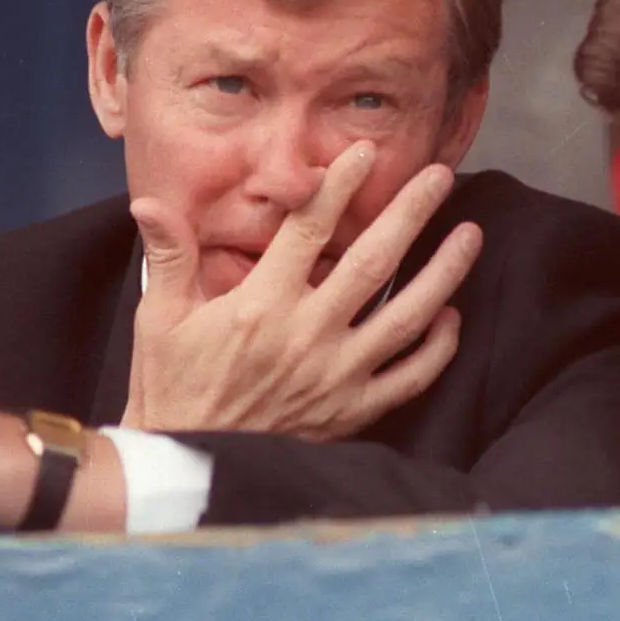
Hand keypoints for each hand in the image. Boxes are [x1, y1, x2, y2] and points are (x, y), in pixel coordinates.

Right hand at [122, 142, 482, 438]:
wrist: (189, 468)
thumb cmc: (171, 389)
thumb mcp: (159, 319)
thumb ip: (169, 256)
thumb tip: (149, 201)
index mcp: (261, 306)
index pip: (309, 231)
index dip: (338, 187)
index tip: (363, 152)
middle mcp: (307, 337)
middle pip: (374, 263)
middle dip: (412, 214)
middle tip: (440, 177)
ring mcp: (337, 377)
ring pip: (407, 317)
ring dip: (444, 273)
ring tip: (471, 236)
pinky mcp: (352, 412)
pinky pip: (410, 378)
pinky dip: (438, 348)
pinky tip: (452, 317)